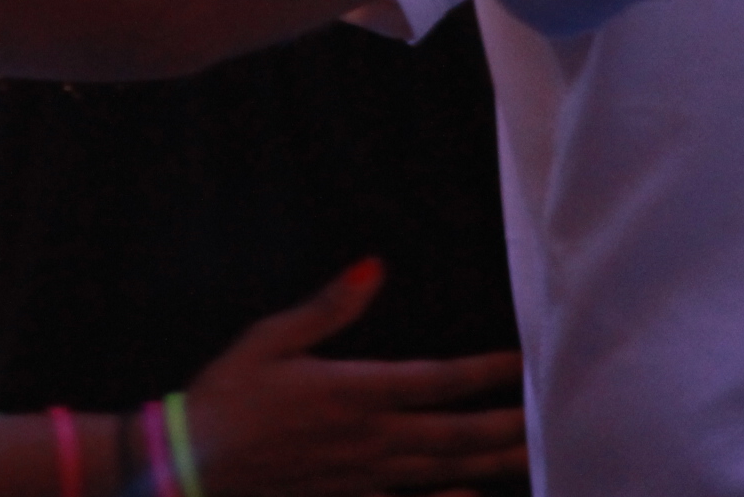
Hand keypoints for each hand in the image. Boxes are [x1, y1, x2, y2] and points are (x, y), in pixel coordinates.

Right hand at [184, 260, 527, 494]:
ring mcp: (364, 477)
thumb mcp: (268, 339)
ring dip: (492, 463)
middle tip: (552, 418)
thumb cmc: (226, 395)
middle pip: (455, 435)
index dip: (485, 373)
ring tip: (536, 456)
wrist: (191, 466)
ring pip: (444, 472)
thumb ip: (326, 308)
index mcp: (352, 392)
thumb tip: (372, 267)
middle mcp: (369, 439)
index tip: (521, 361)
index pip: (437, 382)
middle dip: (507, 426)